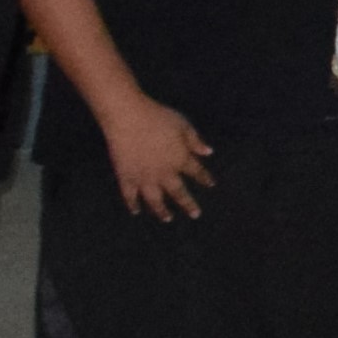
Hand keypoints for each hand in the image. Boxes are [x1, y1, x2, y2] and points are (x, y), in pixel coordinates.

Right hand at [94, 97, 214, 219]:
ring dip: (162, 211)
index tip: (211, 185)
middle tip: (195, 215)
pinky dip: (133, 204)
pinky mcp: (126, 177)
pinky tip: (136, 211)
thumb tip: (209, 152)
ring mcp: (145, 178)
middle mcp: (165, 173)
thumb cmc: (158, 117)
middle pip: (179, 192)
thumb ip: (195, 141)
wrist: (129, 119)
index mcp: (180, 159)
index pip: (197, 172)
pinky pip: (130, 196)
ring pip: (156, 200)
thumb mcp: (183, 125)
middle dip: (188, 204)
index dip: (204, 178)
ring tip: (167, 219)